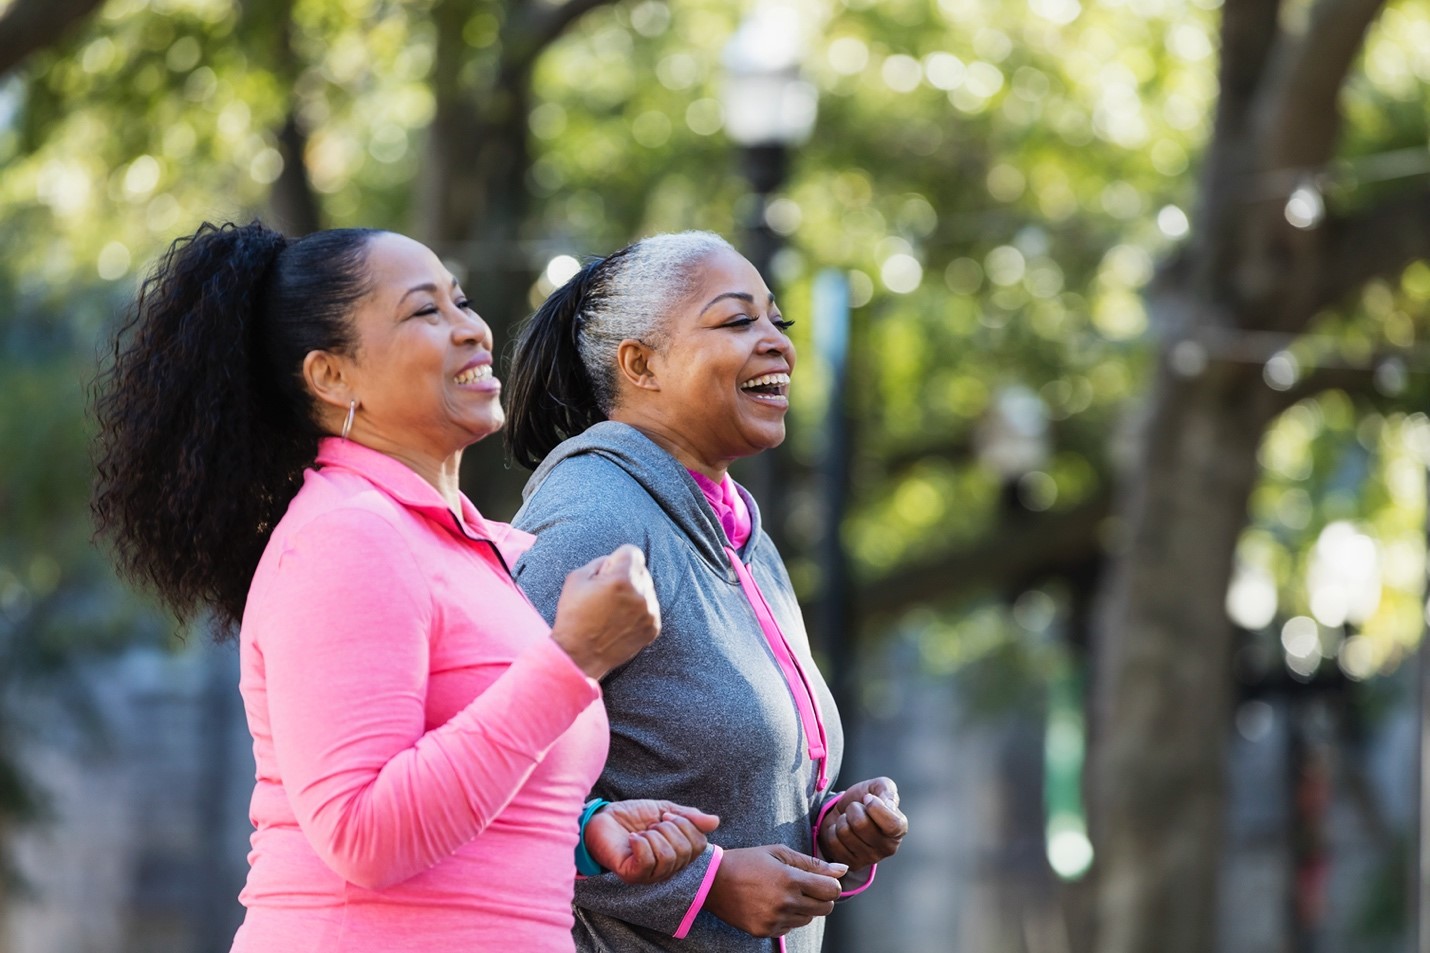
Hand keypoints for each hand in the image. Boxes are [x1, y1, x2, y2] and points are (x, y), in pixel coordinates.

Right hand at [550, 545, 660, 678]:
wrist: (579, 656)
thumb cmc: (574, 616)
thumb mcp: (576, 578)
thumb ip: (600, 561)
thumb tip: (615, 560)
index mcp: (621, 578)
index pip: (632, 552)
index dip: (616, 560)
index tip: (607, 574)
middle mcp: (640, 594)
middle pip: (641, 570)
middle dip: (626, 577)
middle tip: (606, 595)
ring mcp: (649, 612)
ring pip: (647, 589)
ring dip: (634, 594)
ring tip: (613, 611)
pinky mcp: (653, 628)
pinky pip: (650, 608)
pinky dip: (638, 612)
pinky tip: (621, 622)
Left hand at [583, 799, 719, 884]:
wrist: (602, 818)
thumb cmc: (632, 816)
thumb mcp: (664, 810)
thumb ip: (688, 817)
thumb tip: (715, 822)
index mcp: (678, 852)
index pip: (699, 844)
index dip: (685, 825)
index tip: (666, 816)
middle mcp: (667, 867)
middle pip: (685, 851)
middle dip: (668, 829)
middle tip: (651, 825)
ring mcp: (650, 874)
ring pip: (668, 857)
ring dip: (653, 836)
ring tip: (640, 833)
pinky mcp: (633, 875)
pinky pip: (648, 862)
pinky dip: (641, 844)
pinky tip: (632, 839)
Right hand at [703, 845, 847, 937]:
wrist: (713, 881)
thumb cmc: (747, 861)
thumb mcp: (779, 853)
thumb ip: (813, 863)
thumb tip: (842, 869)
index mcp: (790, 879)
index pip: (832, 890)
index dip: (831, 884)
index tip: (822, 880)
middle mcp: (785, 902)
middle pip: (825, 908)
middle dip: (821, 897)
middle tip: (804, 886)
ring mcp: (774, 920)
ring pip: (808, 919)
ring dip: (804, 907)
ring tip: (784, 893)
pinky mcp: (765, 931)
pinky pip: (790, 927)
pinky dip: (788, 917)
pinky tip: (772, 903)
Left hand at [817, 777, 907, 870]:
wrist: (845, 810)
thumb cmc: (864, 799)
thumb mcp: (878, 786)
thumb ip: (887, 790)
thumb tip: (888, 805)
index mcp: (900, 828)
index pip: (892, 824)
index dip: (875, 807)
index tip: (868, 798)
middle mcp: (888, 848)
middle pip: (861, 824)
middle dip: (853, 809)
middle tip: (856, 809)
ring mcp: (870, 859)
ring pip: (845, 832)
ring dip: (843, 820)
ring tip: (849, 820)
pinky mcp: (851, 864)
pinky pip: (833, 842)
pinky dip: (833, 831)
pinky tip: (841, 831)